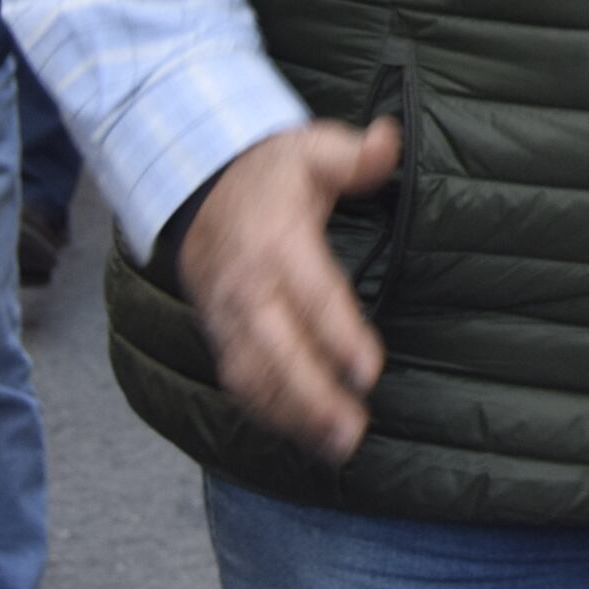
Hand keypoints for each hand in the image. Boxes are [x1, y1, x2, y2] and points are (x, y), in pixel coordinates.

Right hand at [180, 118, 401, 463]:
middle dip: (311, 396)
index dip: (337, 336)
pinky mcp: (222, 336)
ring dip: (292, 416)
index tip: (368, 371)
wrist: (202, 192)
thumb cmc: (270, 175)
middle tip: (352, 430)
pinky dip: (267, 414)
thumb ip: (353, 155)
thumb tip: (386, 142)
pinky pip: (238, 382)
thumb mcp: (311, 149)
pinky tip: (302, 436)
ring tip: (336, 446)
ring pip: (253, 376)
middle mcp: (247, 288)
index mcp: (276, 242)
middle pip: (276, 350)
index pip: (310, 295)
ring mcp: (229, 317)